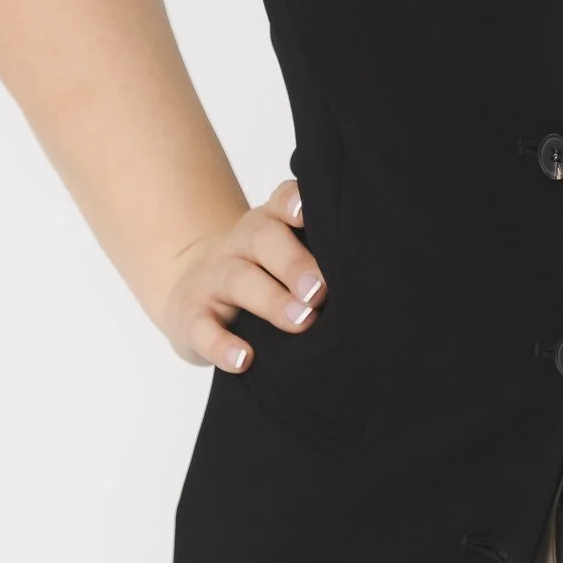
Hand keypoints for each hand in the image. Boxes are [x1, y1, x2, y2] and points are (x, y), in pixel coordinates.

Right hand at [156, 178, 325, 371]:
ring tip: (300, 321)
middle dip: (294, 263)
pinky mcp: (191, 316)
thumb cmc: (261, 275)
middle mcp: (240, 244)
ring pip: (238, 280)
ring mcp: (212, 278)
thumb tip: (371, 281)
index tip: (307, 213)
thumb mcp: (283, 257)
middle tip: (320, 291)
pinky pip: (202, 328)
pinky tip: (243, 360)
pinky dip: (222, 345)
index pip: (281, 202)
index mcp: (269, 223)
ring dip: (271, 301)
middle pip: (263, 238)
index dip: (293, 202)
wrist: (191, 292)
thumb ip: (318, 258)